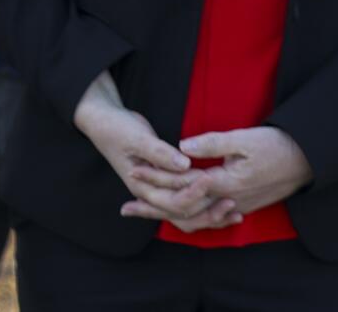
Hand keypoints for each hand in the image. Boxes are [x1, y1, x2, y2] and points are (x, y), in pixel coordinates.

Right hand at [72, 74, 236, 230]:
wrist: (103, 122)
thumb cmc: (116, 129)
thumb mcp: (137, 137)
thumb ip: (160, 153)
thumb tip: (184, 164)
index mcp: (142, 187)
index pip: (174, 201)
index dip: (194, 193)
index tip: (212, 180)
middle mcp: (151, 194)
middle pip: (184, 214)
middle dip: (208, 212)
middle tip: (232, 202)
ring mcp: (158, 190)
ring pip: (187, 214)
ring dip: (209, 215)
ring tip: (234, 213)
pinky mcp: (165, 183)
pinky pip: (187, 200)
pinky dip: (205, 205)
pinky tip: (223, 205)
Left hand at [129, 127, 311, 222]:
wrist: (308, 161)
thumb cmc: (276, 146)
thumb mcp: (243, 139)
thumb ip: (211, 143)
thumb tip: (181, 147)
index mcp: (225, 182)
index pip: (181, 184)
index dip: (156, 178)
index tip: (133, 172)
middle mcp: (228, 200)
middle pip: (184, 208)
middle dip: (154, 207)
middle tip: (127, 207)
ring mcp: (237, 206)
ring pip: (196, 216)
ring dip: (169, 214)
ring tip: (146, 212)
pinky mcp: (243, 206)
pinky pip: (210, 217)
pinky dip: (191, 216)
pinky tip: (179, 214)